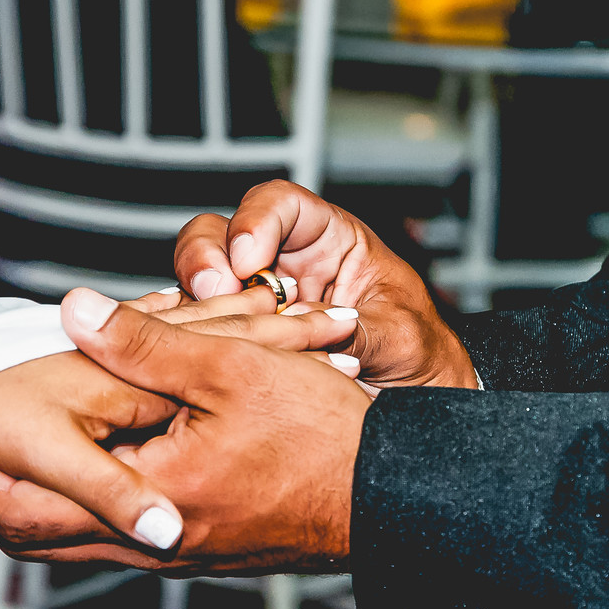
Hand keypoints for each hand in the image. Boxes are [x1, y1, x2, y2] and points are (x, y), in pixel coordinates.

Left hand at [0, 286, 369, 572]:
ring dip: (36, 498)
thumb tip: (73, 311)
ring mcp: (180, 548)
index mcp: (150, 498)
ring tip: (3, 458)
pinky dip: (87, 502)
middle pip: (42, 533)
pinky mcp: (204, 543)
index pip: (29, 499)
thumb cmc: (323, 436)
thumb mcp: (229, 369)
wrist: (388, 493)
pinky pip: (122, 533)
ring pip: (81, 538)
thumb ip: (143, 342)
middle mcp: (156, 539)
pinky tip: (94, 464)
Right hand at [175, 179, 476, 393]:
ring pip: (199, 282)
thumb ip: (359, 328)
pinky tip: (200, 354)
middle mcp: (282, 263)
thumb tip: (311, 327)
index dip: (256, 220)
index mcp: (328, 240)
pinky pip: (200, 330)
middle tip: (215, 291)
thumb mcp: (400, 338)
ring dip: (195, 302)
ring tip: (208, 332)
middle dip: (207, 256)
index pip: (279, 204)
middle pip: (221, 233)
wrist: (411, 404)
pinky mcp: (236, 342)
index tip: (250, 258)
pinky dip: (192, 338)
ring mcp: (252, 303)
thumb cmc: (415, 354)